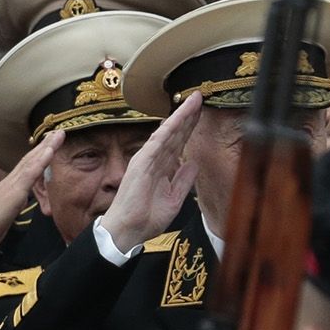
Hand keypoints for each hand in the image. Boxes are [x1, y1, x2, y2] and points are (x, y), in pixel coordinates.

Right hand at [0, 130, 61, 247]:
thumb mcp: (0, 217)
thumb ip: (9, 207)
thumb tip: (16, 204)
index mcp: (5, 189)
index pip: (23, 169)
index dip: (36, 156)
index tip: (48, 145)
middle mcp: (7, 183)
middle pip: (27, 160)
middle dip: (43, 145)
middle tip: (57, 131)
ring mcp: (9, 186)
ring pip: (30, 162)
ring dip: (46, 146)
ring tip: (58, 134)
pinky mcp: (12, 192)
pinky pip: (29, 173)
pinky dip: (41, 160)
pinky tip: (50, 149)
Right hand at [95, 92, 201, 248]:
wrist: (128, 231)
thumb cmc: (145, 218)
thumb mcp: (173, 199)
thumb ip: (183, 181)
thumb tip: (193, 163)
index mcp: (161, 168)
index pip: (178, 143)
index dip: (190, 127)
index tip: (201, 112)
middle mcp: (154, 160)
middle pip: (174, 133)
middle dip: (188, 116)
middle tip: (200, 97)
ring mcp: (146, 160)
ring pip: (167, 132)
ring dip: (181, 116)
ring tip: (194, 100)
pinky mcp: (141, 163)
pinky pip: (157, 141)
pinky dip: (168, 128)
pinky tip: (179, 116)